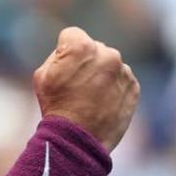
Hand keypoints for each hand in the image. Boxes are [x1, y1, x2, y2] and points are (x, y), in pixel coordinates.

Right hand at [32, 27, 138, 150]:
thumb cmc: (56, 106)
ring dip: (101, 73)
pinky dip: (113, 86)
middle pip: (93, 48)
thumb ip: (58, 54)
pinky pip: (121, 78)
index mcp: (82, 46)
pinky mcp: (133, 86)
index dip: (64, 50)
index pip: (72, 35)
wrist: (79, 140)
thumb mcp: (42, 74)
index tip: (63, 67)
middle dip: (86, 60)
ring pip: (109, 63)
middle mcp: (107, 54)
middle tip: (76, 84)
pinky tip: (101, 102)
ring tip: (90, 96)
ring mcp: (123, 70)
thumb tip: (70, 49)